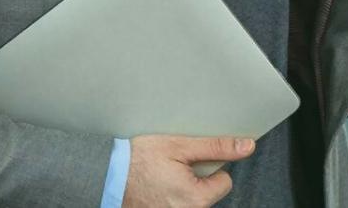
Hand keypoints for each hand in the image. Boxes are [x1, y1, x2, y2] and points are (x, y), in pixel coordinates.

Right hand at [121, 135, 255, 207]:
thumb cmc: (136, 159)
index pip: (224, 182)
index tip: (192, 160)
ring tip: (162, 175)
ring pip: (192, 199)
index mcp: (195, 198)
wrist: (101, 174)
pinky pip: (176, 204)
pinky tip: (156, 185)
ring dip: (182, 187)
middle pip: (208, 193)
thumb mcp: (180, 145)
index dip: (211, 166)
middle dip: (197, 178)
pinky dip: (169, 195)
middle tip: (174, 166)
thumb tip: (247, 146)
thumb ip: (216, 147)